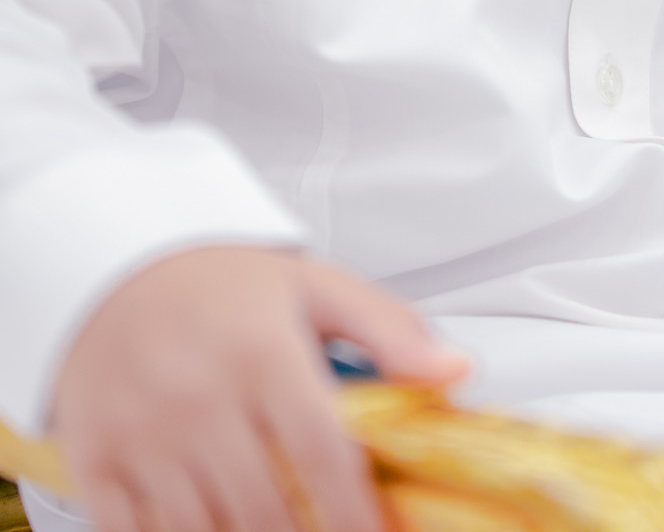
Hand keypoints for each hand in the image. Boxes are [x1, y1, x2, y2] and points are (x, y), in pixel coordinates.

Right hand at [52, 246, 465, 531]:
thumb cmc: (222, 286)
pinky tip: (211, 530)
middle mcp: (200, 397)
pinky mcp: (97, 461)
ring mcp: (143, 435)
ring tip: (278, 528)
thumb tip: (455, 371)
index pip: (323, 454)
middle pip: (265, 509)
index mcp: (262, 352)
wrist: (114, 267)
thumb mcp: (314, 286)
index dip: (355, 515)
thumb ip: (389, 329)